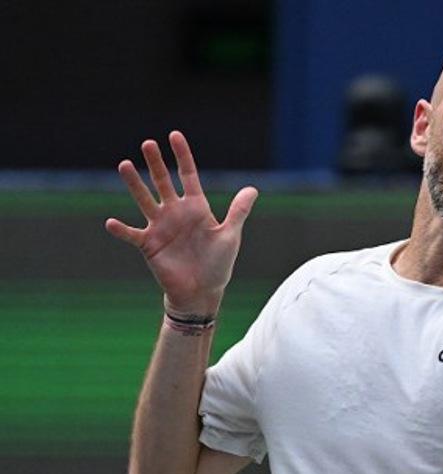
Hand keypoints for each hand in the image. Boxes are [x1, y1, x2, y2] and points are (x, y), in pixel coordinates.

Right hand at [105, 131, 257, 315]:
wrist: (202, 291)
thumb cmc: (217, 264)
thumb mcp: (230, 236)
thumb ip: (238, 212)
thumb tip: (252, 189)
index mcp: (196, 208)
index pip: (187, 176)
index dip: (182, 156)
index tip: (174, 135)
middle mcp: (175, 212)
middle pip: (162, 182)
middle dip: (156, 163)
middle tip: (148, 144)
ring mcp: (160, 227)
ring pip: (144, 200)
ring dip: (134, 184)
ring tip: (124, 164)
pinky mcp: (149, 244)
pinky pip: (132, 234)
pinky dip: (122, 230)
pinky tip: (111, 222)